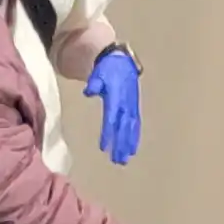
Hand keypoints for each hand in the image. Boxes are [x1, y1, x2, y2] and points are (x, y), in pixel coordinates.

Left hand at [86, 48, 141, 163]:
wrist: (121, 62)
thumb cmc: (106, 70)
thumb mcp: (99, 73)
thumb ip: (95, 83)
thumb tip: (89, 91)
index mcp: (118, 96)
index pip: (112, 117)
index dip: (108, 132)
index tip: (104, 147)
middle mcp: (127, 103)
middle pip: (124, 127)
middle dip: (121, 144)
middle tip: (117, 160)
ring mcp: (132, 106)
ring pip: (131, 128)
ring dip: (128, 144)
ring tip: (124, 159)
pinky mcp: (134, 108)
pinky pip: (135, 125)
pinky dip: (133, 137)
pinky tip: (131, 150)